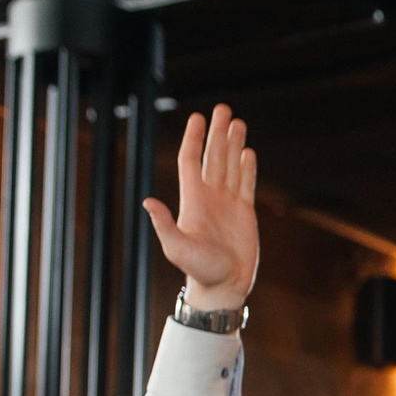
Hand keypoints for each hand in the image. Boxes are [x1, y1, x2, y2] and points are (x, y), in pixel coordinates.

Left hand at [142, 105, 257, 312]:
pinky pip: (246, 184)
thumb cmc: (198, 269)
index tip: (198, 117)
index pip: (192, 160)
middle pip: (213, 156)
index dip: (194, 138)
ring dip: (233, 144)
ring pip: (230, 165)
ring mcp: (228, 203)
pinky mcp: (245, 213)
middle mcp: (210, 196)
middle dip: (218, 133)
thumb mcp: (177, 248)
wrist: (223, 285)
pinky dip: (247, 167)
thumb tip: (148, 202)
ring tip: (238, 123)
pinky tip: (248, 152)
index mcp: (193, 199)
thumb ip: (164, 224)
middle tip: (223, 109)